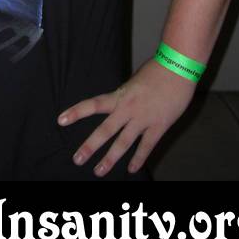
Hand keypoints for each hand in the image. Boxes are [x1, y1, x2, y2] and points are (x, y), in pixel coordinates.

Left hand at [57, 57, 196, 176]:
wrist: (178, 68)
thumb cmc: (156, 71)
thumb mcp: (133, 81)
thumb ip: (125, 96)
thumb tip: (118, 105)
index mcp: (119, 95)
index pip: (93, 105)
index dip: (76, 112)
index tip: (61, 120)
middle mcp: (128, 109)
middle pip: (105, 131)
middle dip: (90, 146)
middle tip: (77, 159)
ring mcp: (143, 119)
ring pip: (123, 143)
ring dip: (110, 159)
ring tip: (99, 171)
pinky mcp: (159, 126)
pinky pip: (146, 146)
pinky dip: (139, 159)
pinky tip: (132, 169)